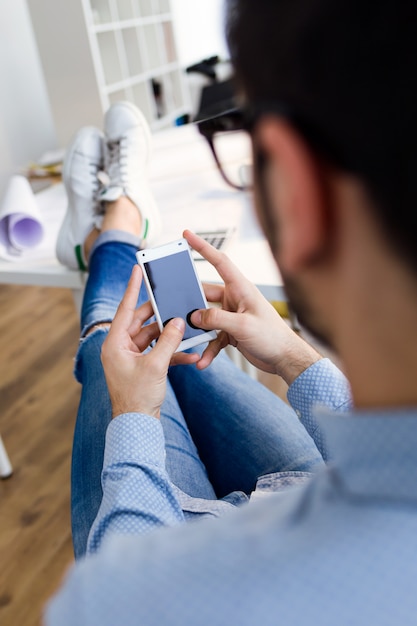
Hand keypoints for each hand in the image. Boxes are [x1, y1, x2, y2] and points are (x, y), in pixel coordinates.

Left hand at [101, 264, 198, 418]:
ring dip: (170, 336)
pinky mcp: (142, 367)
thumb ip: (169, 341)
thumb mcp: (156, 366)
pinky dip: (172, 353)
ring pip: (153, 337)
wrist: (137, 426)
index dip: (132, 289)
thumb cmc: (137, 398)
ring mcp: (131, 358)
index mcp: (115, 344)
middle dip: (160, 315)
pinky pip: (158, 353)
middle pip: (142, 322)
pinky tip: (190, 353)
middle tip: (174, 301)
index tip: (137, 270)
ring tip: (186, 327)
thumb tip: (177, 322)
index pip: (125, 309)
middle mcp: (120, 348)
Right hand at [184, 230, 320, 384]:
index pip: (219, 262)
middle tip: (174, 307)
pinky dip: (208, 348)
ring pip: (206, 319)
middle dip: (190, 302)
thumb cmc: (272, 336)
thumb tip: (194, 315)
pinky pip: (213, 337)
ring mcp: (232, 315)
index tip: (187, 235)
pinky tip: (204, 362)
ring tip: (188, 341)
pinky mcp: (231, 332)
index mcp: (241, 288)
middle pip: (205, 294)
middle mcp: (235, 299)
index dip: (203, 247)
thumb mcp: (242, 326)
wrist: (285, 358)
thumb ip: (216, 319)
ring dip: (199, 332)